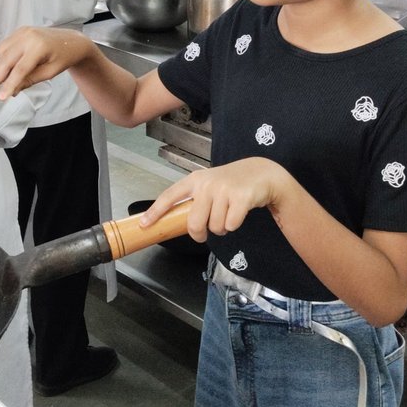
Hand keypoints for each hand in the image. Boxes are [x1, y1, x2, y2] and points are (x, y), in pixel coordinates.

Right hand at [0, 27, 93, 97]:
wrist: (72, 40)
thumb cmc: (64, 57)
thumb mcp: (50, 72)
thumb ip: (30, 80)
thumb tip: (12, 90)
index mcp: (39, 47)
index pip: (20, 69)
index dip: (9, 84)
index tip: (2, 97)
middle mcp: (28, 36)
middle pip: (6, 59)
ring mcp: (23, 31)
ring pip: (1, 51)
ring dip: (1, 66)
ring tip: (8, 77)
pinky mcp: (20, 30)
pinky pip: (5, 45)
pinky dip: (4, 56)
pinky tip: (11, 65)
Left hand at [142, 158, 291, 240]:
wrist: (261, 173)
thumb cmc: (232, 183)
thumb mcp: (210, 185)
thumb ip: (195, 199)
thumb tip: (176, 222)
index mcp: (196, 180)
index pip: (170, 196)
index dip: (156, 211)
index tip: (144, 224)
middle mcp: (207, 183)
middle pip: (194, 223)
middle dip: (199, 234)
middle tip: (205, 233)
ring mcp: (224, 190)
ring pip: (215, 227)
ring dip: (221, 228)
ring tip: (227, 214)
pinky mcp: (241, 198)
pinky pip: (230, 225)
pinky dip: (234, 225)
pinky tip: (239, 213)